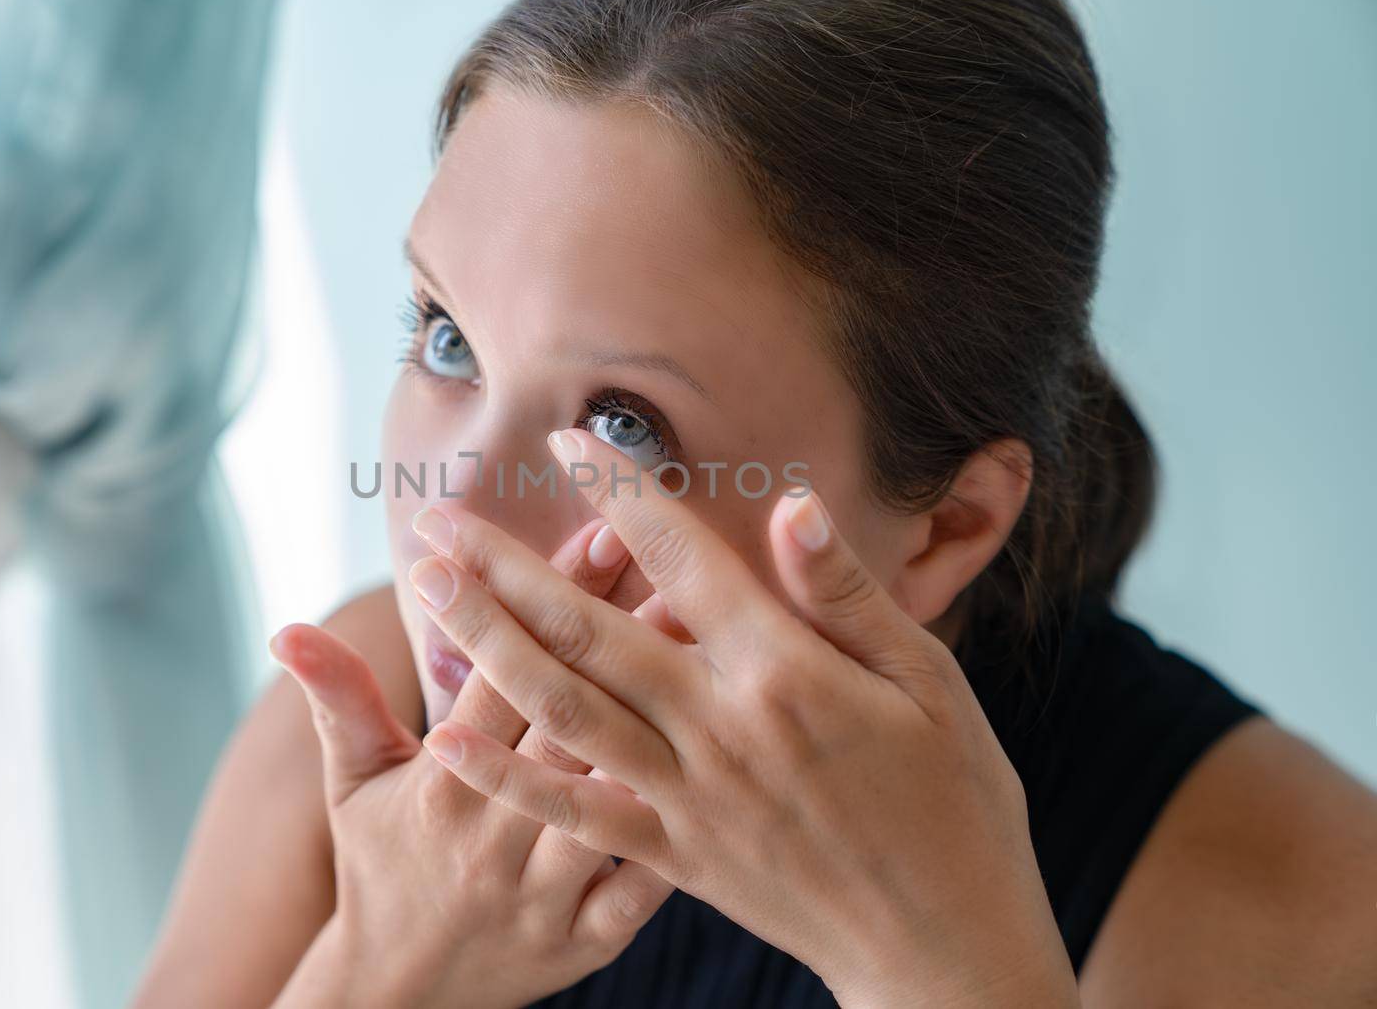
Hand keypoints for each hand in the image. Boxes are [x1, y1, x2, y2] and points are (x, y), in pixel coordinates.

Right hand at [269, 517, 670, 1008]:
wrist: (400, 995)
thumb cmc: (382, 866)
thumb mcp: (353, 782)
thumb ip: (338, 699)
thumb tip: (285, 630)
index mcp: (443, 780)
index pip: (501, 670)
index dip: (546, 599)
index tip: (597, 528)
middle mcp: (495, 831)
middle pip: (565, 718)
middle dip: (620, 636)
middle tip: (674, 563)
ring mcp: (544, 889)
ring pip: (608, 797)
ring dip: (658, 725)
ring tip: (712, 656)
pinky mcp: (587, 940)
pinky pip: (642, 890)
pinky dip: (679, 838)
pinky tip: (724, 782)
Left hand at [406, 428, 1078, 1007]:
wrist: (941, 944)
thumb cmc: (954, 802)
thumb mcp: (929, 684)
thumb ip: (847, 595)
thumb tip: (788, 505)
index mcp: (787, 674)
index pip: (683, 559)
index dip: (620, 493)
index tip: (567, 440)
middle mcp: (721, 730)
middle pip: (589, 633)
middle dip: (505, 568)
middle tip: (436, 518)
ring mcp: (688, 797)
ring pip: (564, 709)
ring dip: (488, 643)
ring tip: (429, 589)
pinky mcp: (673, 855)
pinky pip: (574, 811)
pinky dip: (507, 774)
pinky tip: (447, 737)